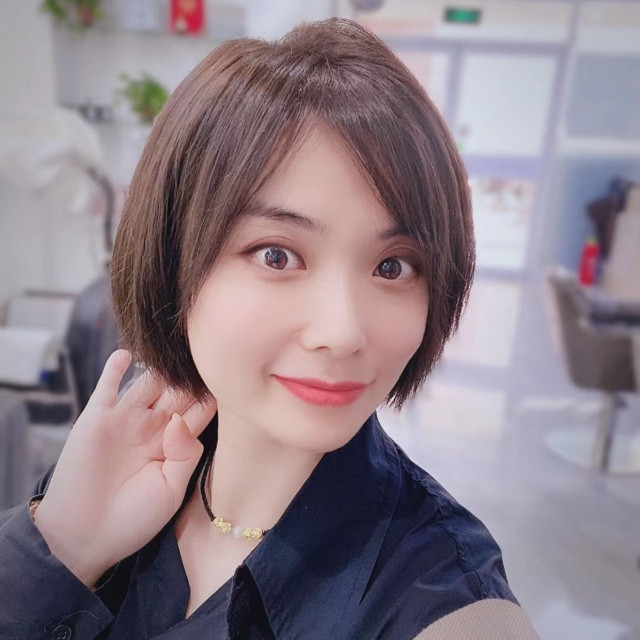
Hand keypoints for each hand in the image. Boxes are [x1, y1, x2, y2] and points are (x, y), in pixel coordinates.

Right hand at [34, 349, 216, 587]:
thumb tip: (181, 419)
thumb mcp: (171, 490)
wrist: (84, 538)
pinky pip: (107, 386)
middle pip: (177, 391)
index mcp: (174, 443)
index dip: (211, 395)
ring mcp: (125, 420)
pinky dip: (114, 368)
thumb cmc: (133, 519)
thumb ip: (184, 454)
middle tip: (205, 356)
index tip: (228, 376)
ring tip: (175, 353)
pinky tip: (126, 354)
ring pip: (148, 383)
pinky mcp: (95, 419)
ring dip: (161, 368)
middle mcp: (152, 426)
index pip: (198, 410)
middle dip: (190, 377)